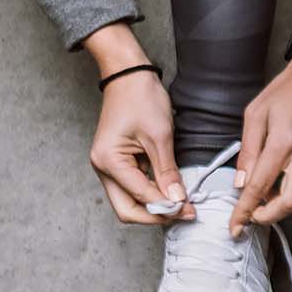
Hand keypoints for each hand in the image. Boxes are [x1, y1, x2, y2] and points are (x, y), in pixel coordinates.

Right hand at [89, 71, 196, 224]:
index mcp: (108, 161)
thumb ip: (167, 171)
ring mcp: (108, 166)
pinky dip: (151, 192)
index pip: (140, 196)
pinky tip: (170, 190)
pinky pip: (133, 186)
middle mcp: (103, 168)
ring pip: (129, 201)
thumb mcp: (160, 136)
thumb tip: (177, 200)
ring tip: (181, 204)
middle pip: (127, 209)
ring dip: (154, 206)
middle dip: (155, 216)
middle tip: (184, 214)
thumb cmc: (141, 98)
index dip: (165, 207)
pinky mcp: (117, 162)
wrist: (129, 75)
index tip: (189, 210)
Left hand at [229, 59, 291, 239]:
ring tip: (273, 194)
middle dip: (269, 216)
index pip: (260, 186)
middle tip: (255, 213)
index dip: (245, 210)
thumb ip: (248, 150)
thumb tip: (242, 182)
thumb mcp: (256, 113)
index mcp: (283, 141)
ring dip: (287, 205)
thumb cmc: (288, 90)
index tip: (236, 226)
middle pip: (290, 202)